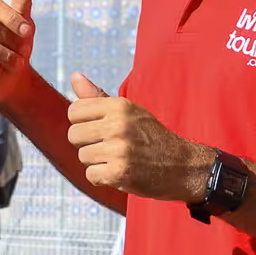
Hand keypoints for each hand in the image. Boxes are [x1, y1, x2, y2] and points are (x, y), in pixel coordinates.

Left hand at [66, 74, 209, 202]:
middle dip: (87, 143)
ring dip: (96, 162)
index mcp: (119, 106)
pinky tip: (118, 173)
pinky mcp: (119, 172)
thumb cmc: (150, 136)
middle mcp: (118, 125)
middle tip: (109, 146)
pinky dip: (102, 178)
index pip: (74, 110)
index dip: (83, 122)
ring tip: (117, 159)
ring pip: (82, 156)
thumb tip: (74, 76)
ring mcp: (119, 149)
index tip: (99, 129)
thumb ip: (97, 97)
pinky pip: (90, 175)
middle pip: (74, 134)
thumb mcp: (128, 111)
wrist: (182, 165)